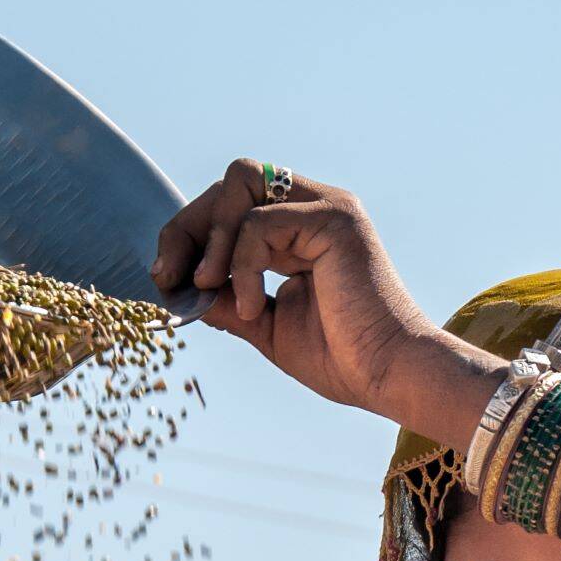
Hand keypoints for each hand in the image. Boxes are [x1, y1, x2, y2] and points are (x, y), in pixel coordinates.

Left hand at [152, 160, 432, 417]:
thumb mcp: (266, 325)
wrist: (390, 377)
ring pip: (240, 185)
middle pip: (231, 183)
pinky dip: (241, 263)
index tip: (169, 277)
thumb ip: (226, 300)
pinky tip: (250, 305)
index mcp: (304, 230)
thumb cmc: (343, 359)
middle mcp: (317, 207)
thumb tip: (179, 285)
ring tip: (211, 288)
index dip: (192, 233)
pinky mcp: (334, 220)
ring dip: (211, 238)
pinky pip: (259, 221)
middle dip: (188, 227)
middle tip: (171, 276)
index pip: (233, 203)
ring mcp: (329, 208)